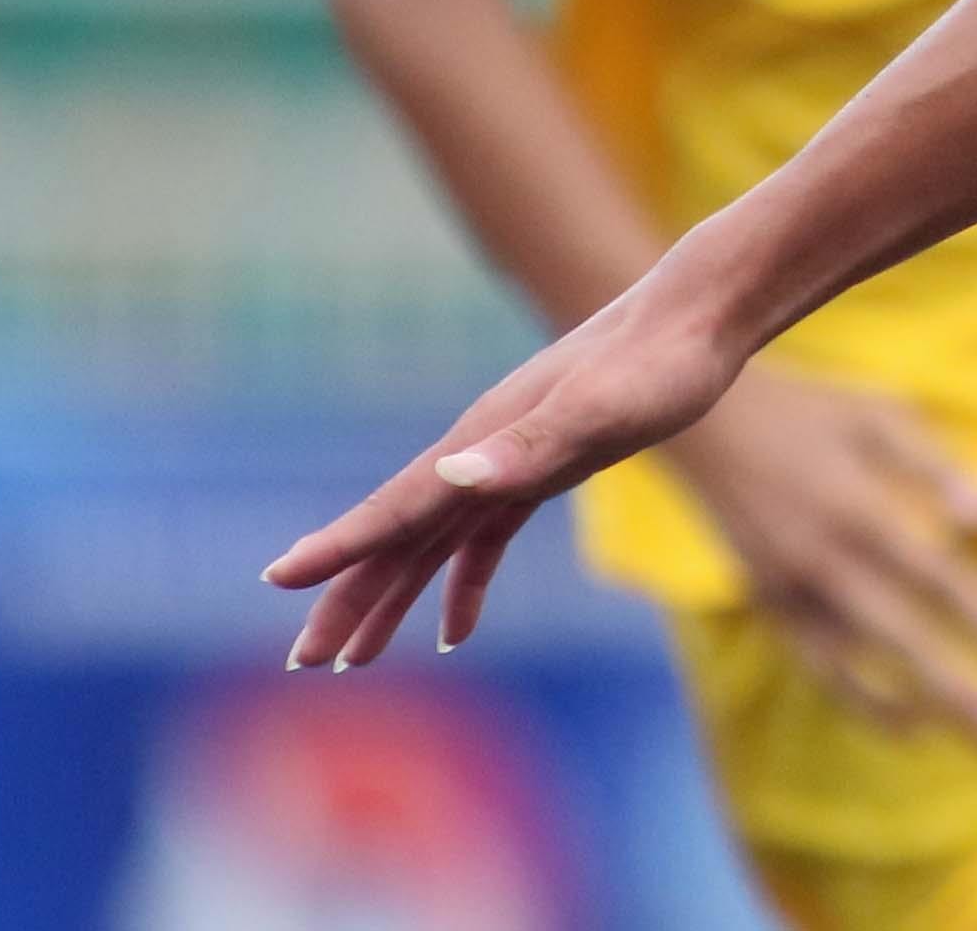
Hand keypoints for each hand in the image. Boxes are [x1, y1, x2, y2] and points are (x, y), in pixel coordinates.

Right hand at [262, 292, 749, 686]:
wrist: (700, 315)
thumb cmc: (659, 362)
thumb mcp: (603, 410)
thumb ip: (530, 446)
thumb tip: (450, 475)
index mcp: (478, 444)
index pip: (393, 508)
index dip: (337, 550)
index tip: (276, 582)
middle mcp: (478, 454)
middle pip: (398, 538)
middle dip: (349, 599)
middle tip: (306, 662)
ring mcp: (509, 461)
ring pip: (431, 544)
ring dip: (392, 599)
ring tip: (355, 660)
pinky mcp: (546, 469)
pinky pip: (483, 540)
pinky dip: (462, 585)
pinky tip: (455, 630)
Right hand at [660, 370, 976, 740]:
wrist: (704, 421)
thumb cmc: (810, 409)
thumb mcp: (878, 414)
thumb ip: (936, 466)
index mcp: (857, 509)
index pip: (938, 576)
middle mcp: (822, 560)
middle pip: (902, 637)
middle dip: (958, 689)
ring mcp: (787, 588)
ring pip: (854, 666)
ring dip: (911, 707)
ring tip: (963, 739)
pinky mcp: (765, 601)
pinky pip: (815, 664)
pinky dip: (856, 698)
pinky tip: (902, 723)